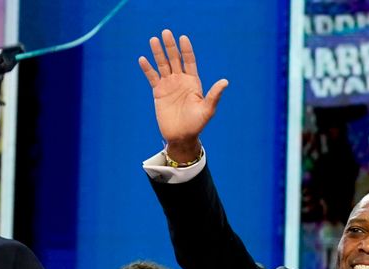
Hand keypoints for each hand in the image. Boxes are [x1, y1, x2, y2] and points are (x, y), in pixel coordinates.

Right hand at [137, 30, 227, 160]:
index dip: (186, 50)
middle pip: (174, 59)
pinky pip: (152, 77)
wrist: (181, 136)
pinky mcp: (158, 92)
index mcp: (193, 82)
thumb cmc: (197, 124)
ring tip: (153, 39)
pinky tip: (143, 59)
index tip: (183, 38)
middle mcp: (181, 81)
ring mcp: (169, 85)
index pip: (189, 61)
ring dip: (158, 53)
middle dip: (170, 46)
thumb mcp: (207, 109)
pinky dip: (147, 69)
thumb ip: (214, 95)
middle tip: (166, 32)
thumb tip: (225, 81)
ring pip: (162, 65)